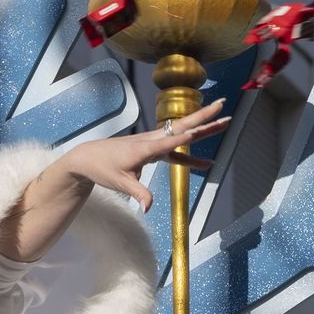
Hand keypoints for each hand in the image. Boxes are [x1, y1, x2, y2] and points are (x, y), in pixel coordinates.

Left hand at [56, 98, 229, 212]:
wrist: (89, 157)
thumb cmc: (103, 168)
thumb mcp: (119, 183)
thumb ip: (137, 193)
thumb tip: (148, 208)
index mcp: (143, 148)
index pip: (166, 142)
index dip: (180, 140)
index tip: (196, 133)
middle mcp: (151, 141)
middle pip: (182, 127)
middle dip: (203, 117)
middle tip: (222, 106)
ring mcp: (153, 142)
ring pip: (182, 133)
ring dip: (203, 127)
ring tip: (224, 120)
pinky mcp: (153, 149)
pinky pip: (176, 152)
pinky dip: (191, 157)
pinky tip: (206, 163)